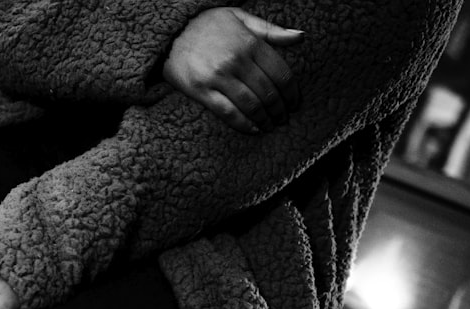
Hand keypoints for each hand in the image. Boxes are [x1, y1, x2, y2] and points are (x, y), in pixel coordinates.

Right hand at [162, 7, 302, 133]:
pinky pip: (227, 112)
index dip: (292, 93)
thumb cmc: (206, 24)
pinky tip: (253, 129)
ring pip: (251, 104)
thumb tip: (300, 37)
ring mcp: (218, 76)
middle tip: (283, 119)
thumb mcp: (239, 17)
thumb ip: (270, 30)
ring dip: (264, 119)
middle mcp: (236, 60)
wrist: (169, 31)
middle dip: (280, 110)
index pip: (281, 73)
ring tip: (270, 126)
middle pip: (268, 92)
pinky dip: (243, 123)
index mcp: (250, 43)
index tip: (295, 103)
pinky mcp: (201, 90)